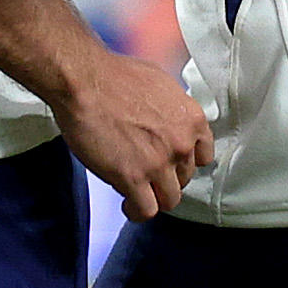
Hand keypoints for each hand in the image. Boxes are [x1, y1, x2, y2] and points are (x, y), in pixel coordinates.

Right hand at [52, 50, 212, 219]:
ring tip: (137, 194)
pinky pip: (146, 210)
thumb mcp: (161, 83)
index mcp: (191, 119)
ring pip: (169, 199)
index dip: (184, 162)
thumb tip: (168, 119)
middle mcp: (182, 143)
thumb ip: (172, 108)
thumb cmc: (114, 76)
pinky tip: (128, 204)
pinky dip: (137, 211)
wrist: (84, 82)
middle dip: (166, 179)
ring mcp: (159, 163)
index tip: (171, 163)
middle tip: (147, 175)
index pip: (203, 156)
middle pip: (184, 179)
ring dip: (153, 198)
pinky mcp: (133, 178)